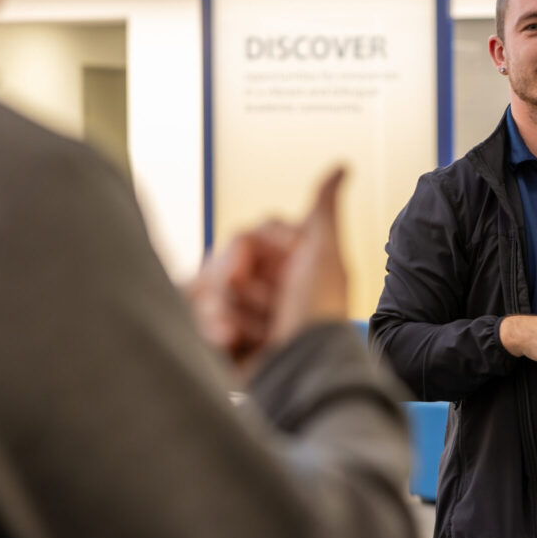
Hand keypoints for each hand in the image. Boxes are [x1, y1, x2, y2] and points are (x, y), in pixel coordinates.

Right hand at [183, 167, 348, 369]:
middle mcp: (264, 286)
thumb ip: (323, 209)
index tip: (266, 263)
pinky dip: (210, 328)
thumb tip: (342, 166)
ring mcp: (242, 313)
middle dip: (230, 281)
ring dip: (219, 309)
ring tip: (241, 331)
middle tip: (255, 301)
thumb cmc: (320, 313)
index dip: (249, 249)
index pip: (246, 237)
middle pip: (221, 261)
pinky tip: (229, 341)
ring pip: (204, 290)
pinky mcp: (223, 339)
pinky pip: (194, 316)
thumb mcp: (325, 254)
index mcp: (286, 264)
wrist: (304, 371)